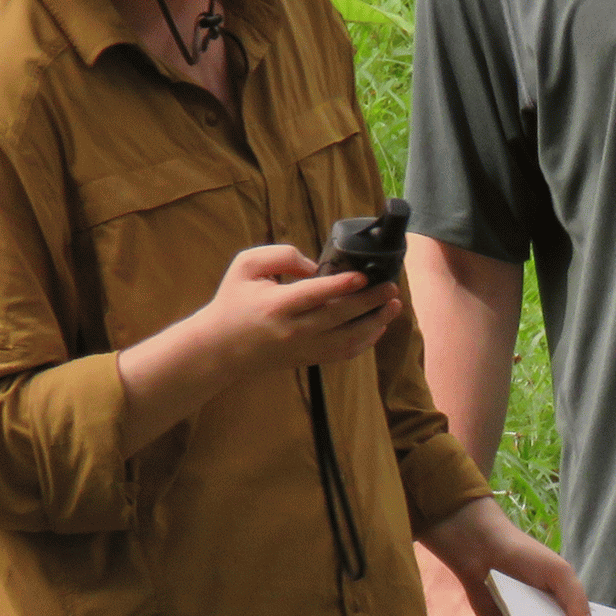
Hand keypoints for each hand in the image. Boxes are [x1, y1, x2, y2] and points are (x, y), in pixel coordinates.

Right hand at [193, 243, 403, 375]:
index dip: (340, 286)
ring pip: (347, 340)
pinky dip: (365, 342)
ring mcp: (302, 349)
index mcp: (275, 306)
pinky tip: (378, 326)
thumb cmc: (233, 301)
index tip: (363, 276)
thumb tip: (316, 266)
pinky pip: (343, 354)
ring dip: (375, 323)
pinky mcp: (308, 359)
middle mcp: (292, 331)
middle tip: (391, 287)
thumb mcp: (246, 266)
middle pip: (338, 318)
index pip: (313, 296)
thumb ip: (281, 256)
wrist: (220, 348)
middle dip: (369, 302)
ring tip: (394, 305)